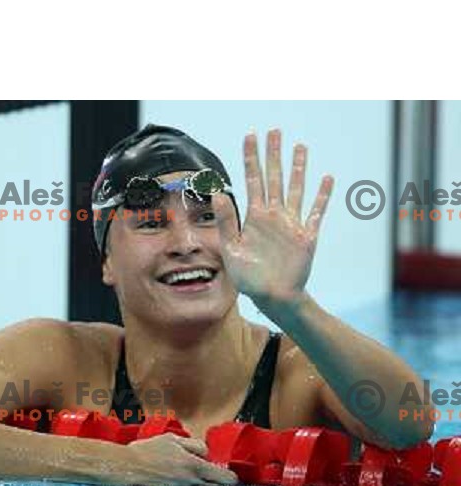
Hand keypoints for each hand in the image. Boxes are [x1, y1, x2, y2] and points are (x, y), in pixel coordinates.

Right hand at [123, 433, 237, 485]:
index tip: (233, 477)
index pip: (222, 477)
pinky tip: (177, 480)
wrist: (126, 467)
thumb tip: (206, 453)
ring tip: (188, 475)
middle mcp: (189, 482)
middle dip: (216, 482)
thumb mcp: (173, 440)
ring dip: (200, 485)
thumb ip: (194, 446)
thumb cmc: (147, 452)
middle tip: (216, 477)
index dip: (230, 477)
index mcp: (193, 466)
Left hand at [212, 129, 333, 312]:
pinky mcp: (307, 235)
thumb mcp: (231, 248)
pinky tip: (327, 178)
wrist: (272, 297)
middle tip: (274, 131)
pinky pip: (316, 211)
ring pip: (295, 188)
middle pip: (274, 177)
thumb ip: (225, 221)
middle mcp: (273, 215)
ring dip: (298, 168)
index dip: (251, 157)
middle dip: (273, 154)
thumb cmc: (249, 277)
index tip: (250, 136)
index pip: (252, 179)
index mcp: (254, 216)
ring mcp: (291, 223)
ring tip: (300, 146)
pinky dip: (322, 195)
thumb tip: (217, 193)